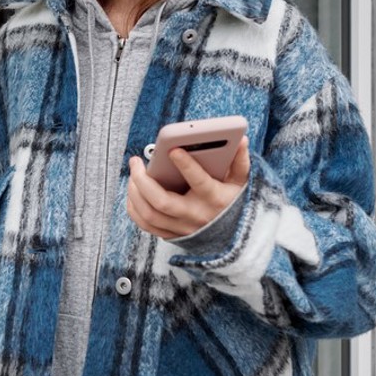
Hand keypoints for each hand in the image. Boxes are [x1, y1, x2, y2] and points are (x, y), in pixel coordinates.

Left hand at [126, 136, 249, 239]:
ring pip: (149, 214)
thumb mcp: (242, 182)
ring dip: (134, 192)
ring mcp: (182, 227)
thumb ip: (240, 161)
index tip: (173, 149)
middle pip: (162, 202)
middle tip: (136, 161)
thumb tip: (241, 140)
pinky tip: (133, 190)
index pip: (199, 182)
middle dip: (143, 180)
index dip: (186, 165)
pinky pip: (146, 225)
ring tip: (133, 173)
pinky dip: (134, 208)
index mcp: (214, 198)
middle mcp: (196, 215)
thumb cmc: (233, 201)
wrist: (233, 235)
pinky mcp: (172, 234)